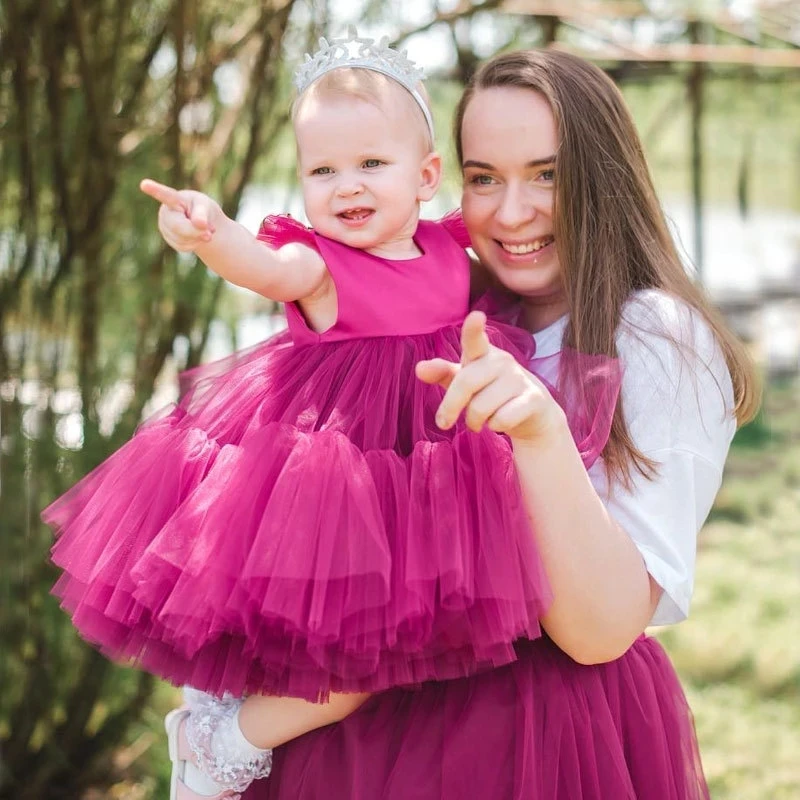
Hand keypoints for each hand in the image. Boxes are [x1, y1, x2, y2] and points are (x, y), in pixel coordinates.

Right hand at [140, 178, 221, 251]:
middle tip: (210, 235)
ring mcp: (165, 227)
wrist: (199, 220)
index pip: (165, 195)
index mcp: (174, 199)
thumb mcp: (205, 207)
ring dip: (197, 238)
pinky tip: (197, 237)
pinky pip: (183, 247)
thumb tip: (201, 225)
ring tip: (206, 231)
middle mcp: (165, 212)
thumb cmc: (201, 207)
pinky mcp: (169, 239)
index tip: (144, 184)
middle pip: (177, 226)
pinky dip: (194, 244)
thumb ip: (202, 214)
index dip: (155, 190)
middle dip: (195, 232)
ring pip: (181, 239)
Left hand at [415, 311, 564, 444]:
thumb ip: (441, 373)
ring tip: (480, 421)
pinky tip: (500, 422)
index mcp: (482, 354)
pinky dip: (495, 427)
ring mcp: (520, 378)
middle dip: (450, 408)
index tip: (476, 317)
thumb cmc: (490, 391)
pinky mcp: (533, 398)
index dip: (474, 329)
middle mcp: (502, 361)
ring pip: (481, 408)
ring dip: (474, 422)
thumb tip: (419, 368)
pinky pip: (502, 420)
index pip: (475, 339)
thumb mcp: (463, 381)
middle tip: (444, 422)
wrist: (532, 412)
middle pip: (465, 384)